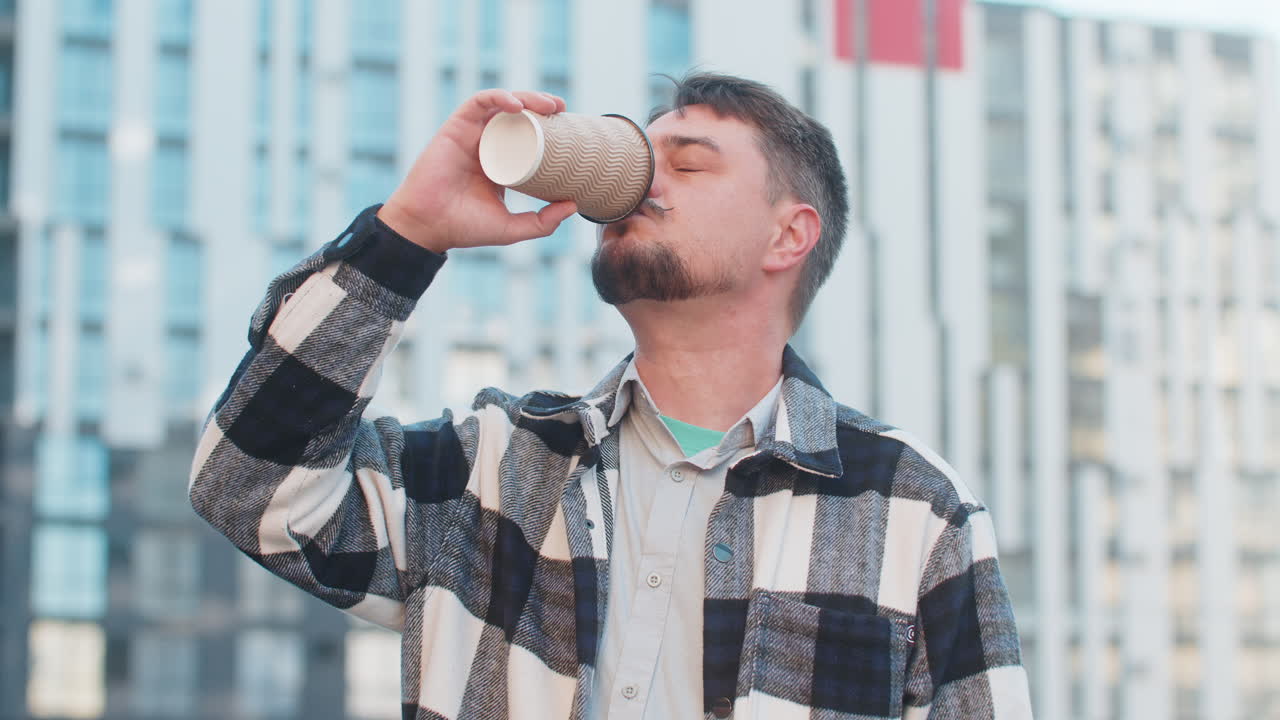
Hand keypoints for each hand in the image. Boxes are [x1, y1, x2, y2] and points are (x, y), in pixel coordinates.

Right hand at [376, 90, 577, 253]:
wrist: (428, 226)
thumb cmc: (465, 228)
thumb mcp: (512, 228)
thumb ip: (542, 222)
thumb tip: (574, 205)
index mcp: (500, 162)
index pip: (527, 135)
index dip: (548, 126)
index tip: (570, 128)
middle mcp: (486, 144)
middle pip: (518, 115)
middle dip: (541, 105)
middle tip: (562, 109)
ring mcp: (471, 134)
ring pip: (501, 104)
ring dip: (526, 97)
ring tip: (548, 105)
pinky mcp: (455, 127)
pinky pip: (478, 103)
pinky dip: (498, 96)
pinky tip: (517, 104)